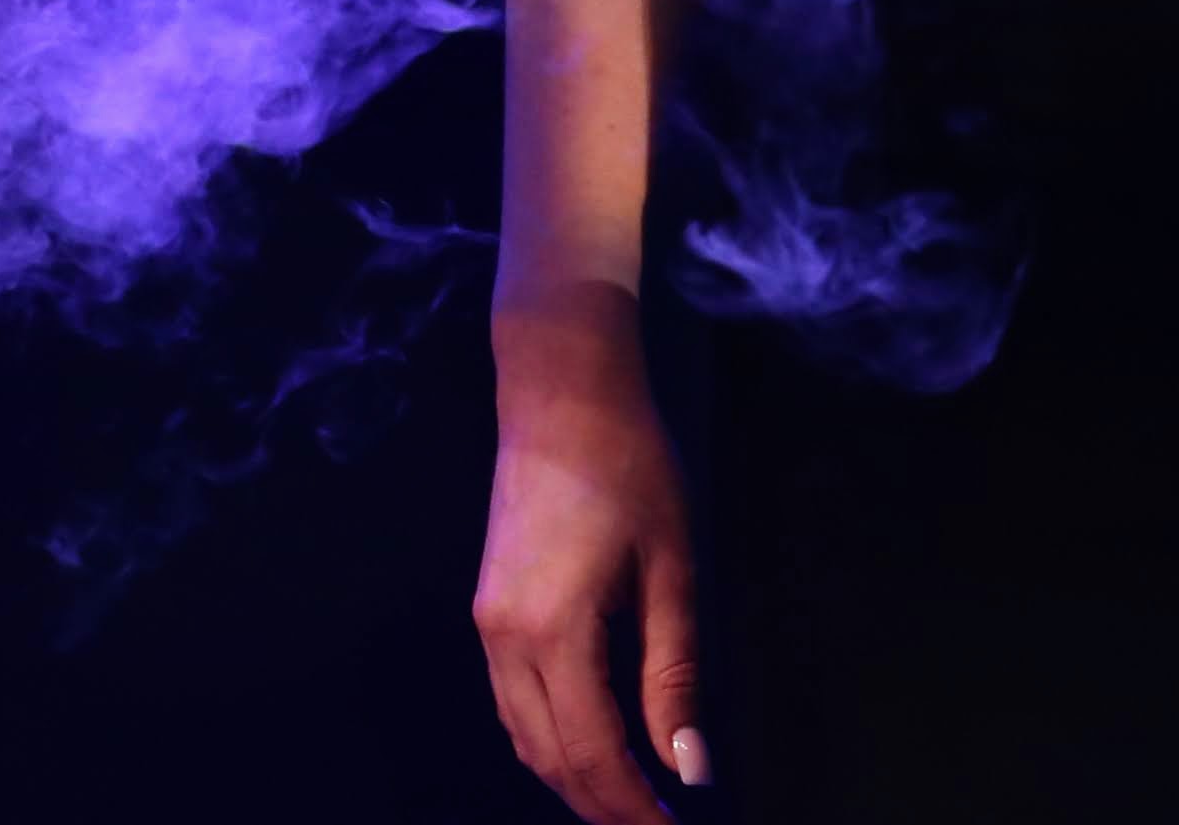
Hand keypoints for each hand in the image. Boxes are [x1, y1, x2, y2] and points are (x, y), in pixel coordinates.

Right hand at [473, 297, 706, 821]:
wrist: (559, 394)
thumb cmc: (631, 471)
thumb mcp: (672, 575)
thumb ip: (675, 677)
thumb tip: (690, 768)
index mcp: (552, 631)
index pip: (593, 753)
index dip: (635, 808)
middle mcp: (504, 636)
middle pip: (547, 755)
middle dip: (602, 806)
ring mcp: (487, 621)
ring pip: (522, 733)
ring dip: (573, 777)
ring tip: (632, 803)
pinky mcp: (489, 606)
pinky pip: (512, 700)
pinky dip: (550, 739)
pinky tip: (593, 746)